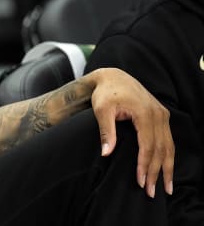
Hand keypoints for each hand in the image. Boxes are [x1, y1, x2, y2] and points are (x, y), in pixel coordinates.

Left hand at [88, 67, 173, 197]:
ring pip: (169, 146)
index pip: (148, 145)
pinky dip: (168, 156)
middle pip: (161, 149)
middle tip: (151, 192)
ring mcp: (162, 115)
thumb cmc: (105, 93)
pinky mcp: (161, 116)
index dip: (145, 165)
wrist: (113, 77)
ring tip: (165, 188)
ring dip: (167, 168)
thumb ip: (106, 131)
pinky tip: (167, 169)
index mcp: (144, 113)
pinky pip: (168, 140)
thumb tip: (106, 153)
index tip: (141, 181)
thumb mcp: (101, 110)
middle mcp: (158, 114)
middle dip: (157, 172)